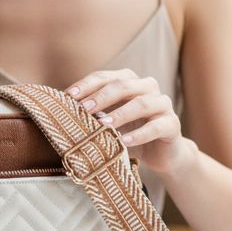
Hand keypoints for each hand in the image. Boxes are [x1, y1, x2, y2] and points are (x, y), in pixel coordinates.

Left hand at [65, 68, 185, 174]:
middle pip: (123, 85)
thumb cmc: (129, 132)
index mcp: (129, 80)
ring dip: (120, 114)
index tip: (68, 97)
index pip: (104, 77)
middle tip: (84, 110)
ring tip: (103, 126)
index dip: (86, 85)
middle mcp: (147, 87)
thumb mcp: (109, 120)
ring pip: (142, 103)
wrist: (162, 153)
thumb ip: (92, 112)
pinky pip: (156, 126)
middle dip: (101, 97)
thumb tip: (59, 109)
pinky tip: (125, 142)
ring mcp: (162, 104)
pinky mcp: (172, 124)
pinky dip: (139, 134)